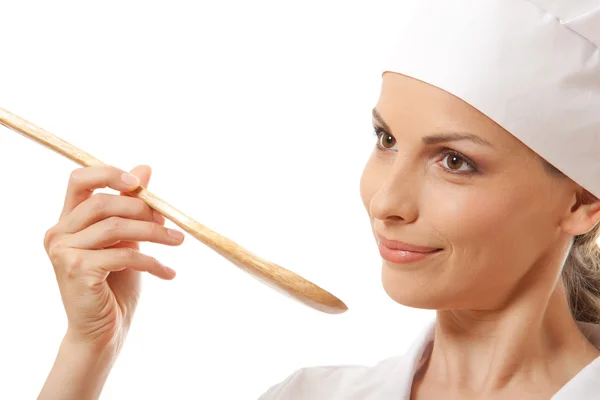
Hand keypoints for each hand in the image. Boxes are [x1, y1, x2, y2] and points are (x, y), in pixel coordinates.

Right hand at [43, 165, 184, 348]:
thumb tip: (145, 168)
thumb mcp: (127, 240)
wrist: (104, 330)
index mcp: (68, 221)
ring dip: (154, 233)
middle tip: (170, 223)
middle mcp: (58, 233)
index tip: (140, 183)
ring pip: (115, 227)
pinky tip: (168, 273)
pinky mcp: (77, 270)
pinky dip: (152, 262)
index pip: (79, 180)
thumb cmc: (116, 284)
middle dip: (142, 209)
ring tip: (179, 241)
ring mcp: (63, 252)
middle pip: (102, 203)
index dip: (109, 174)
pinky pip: (123, 255)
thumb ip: (130, 207)